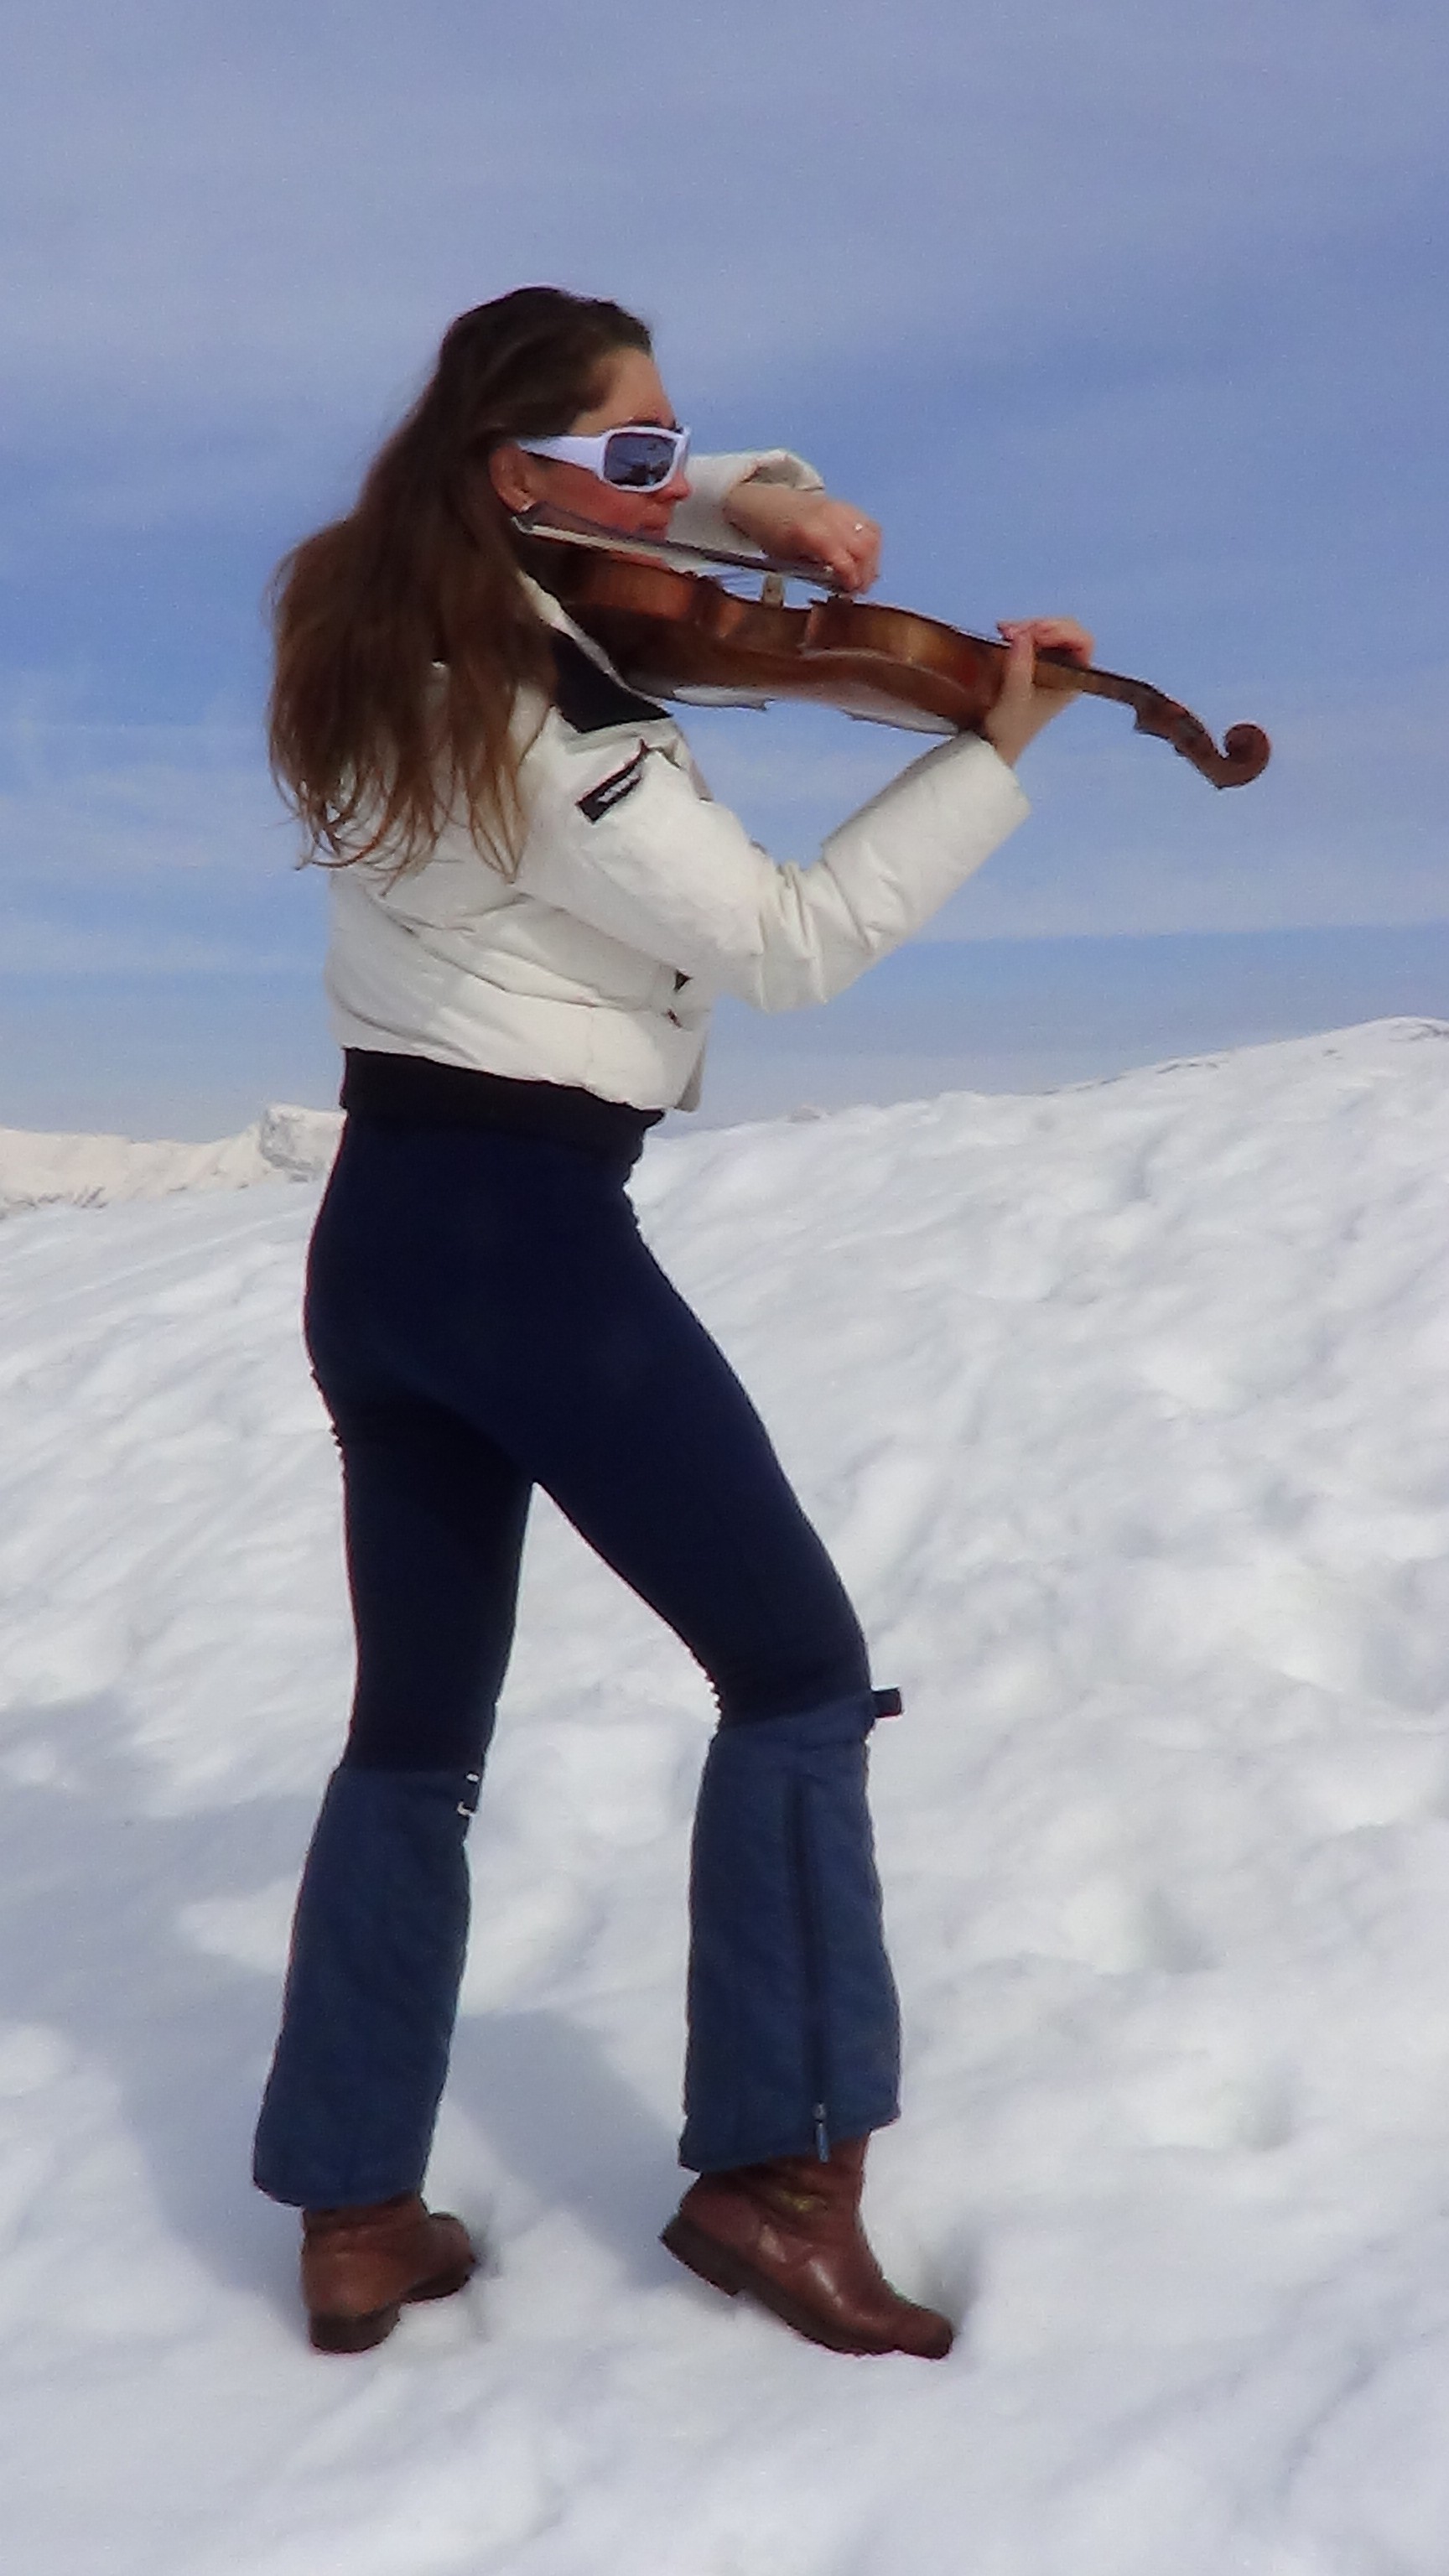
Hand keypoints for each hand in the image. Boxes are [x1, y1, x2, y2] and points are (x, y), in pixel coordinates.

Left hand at [721, 481, 881, 591]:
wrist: (764, 502)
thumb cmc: (771, 534)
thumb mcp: (786, 560)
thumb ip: (815, 573)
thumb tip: (841, 586)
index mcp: (811, 533)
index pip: (845, 561)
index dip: (852, 581)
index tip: (851, 593)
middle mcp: (830, 518)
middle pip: (865, 548)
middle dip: (866, 573)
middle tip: (859, 589)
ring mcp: (841, 508)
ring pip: (873, 536)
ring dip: (873, 559)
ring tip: (863, 575)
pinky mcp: (847, 505)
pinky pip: (870, 525)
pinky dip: (872, 544)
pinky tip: (864, 558)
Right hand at [980, 616, 1094, 766]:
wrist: (992, 746)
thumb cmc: (1009, 731)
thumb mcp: (1014, 700)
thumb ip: (1019, 668)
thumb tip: (1022, 636)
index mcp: (1072, 680)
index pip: (1082, 642)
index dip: (1061, 632)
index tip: (1036, 634)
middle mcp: (1066, 671)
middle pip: (1064, 631)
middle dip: (1039, 626)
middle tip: (1011, 631)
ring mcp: (1050, 665)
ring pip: (1047, 631)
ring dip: (1026, 627)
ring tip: (1003, 630)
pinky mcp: (1033, 663)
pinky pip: (1033, 637)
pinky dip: (1020, 631)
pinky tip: (1004, 632)